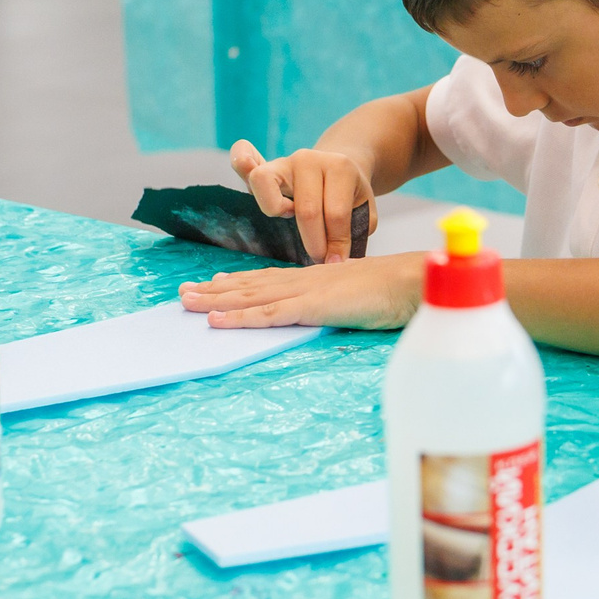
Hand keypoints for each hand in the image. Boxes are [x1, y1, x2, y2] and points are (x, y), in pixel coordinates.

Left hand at [180, 253, 425, 329]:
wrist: (414, 280)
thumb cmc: (397, 289)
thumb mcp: (362, 295)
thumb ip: (344, 300)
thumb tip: (338, 307)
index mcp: (317, 278)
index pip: (271, 279)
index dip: (241, 281)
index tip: (216, 282)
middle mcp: (305, 280)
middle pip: (252, 285)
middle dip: (216, 289)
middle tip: (184, 292)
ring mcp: (306, 292)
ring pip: (252, 296)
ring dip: (216, 300)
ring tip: (188, 302)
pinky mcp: (311, 307)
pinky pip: (269, 315)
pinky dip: (241, 317)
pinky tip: (218, 321)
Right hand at [229, 141, 373, 263]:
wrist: (341, 167)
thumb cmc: (350, 196)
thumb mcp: (364, 210)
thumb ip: (353, 232)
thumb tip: (335, 261)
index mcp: (340, 167)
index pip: (336, 213)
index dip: (337, 244)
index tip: (337, 263)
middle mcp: (309, 159)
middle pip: (306, 208)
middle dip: (314, 242)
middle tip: (319, 259)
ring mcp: (284, 161)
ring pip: (266, 184)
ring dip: (276, 211)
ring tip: (289, 220)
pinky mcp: (264, 167)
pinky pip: (245, 160)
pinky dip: (242, 160)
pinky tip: (245, 165)